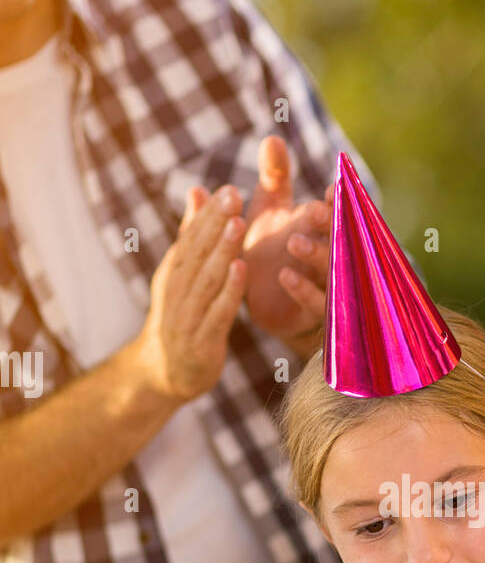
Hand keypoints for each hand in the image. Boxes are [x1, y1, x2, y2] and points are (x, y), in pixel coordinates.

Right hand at [136, 184, 246, 402]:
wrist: (164, 374)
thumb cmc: (181, 317)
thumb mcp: (181, 275)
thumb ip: (191, 235)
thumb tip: (197, 190)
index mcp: (173, 273)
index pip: (190, 238)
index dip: (208, 214)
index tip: (228, 189)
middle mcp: (176, 291)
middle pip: (196, 253)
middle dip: (215, 224)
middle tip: (234, 195)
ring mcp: (187, 317)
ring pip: (206, 279)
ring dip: (222, 251)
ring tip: (238, 225)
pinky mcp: (202, 342)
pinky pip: (217, 312)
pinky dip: (228, 291)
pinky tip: (241, 269)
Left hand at [242, 135, 332, 353]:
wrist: (262, 304)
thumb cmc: (272, 250)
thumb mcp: (270, 210)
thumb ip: (274, 178)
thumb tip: (271, 139)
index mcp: (328, 230)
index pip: (343, 214)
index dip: (340, 202)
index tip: (331, 188)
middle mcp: (336, 259)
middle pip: (343, 242)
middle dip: (331, 226)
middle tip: (315, 210)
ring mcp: (330, 289)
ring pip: (334, 274)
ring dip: (317, 257)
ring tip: (293, 241)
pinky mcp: (314, 317)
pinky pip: (317, 306)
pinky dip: (303, 290)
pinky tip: (285, 275)